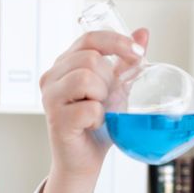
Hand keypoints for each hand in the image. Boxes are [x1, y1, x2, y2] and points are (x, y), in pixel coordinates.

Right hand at [32, 29, 148, 192]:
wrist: (86, 159)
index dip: (116, 41)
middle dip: (109, 80)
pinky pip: (89, 108)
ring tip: (100, 110)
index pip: (89, 38)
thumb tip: (143, 33)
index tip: (138, 53)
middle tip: (107, 99)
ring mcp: (51, 98)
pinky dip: (100, 118)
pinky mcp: (57, 120)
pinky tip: (94, 124)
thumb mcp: (115, 88)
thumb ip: (125, 62)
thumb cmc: (97, 123)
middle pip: (90, 59)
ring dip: (103, 96)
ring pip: (86, 78)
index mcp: (66, 64)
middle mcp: (52, 77)